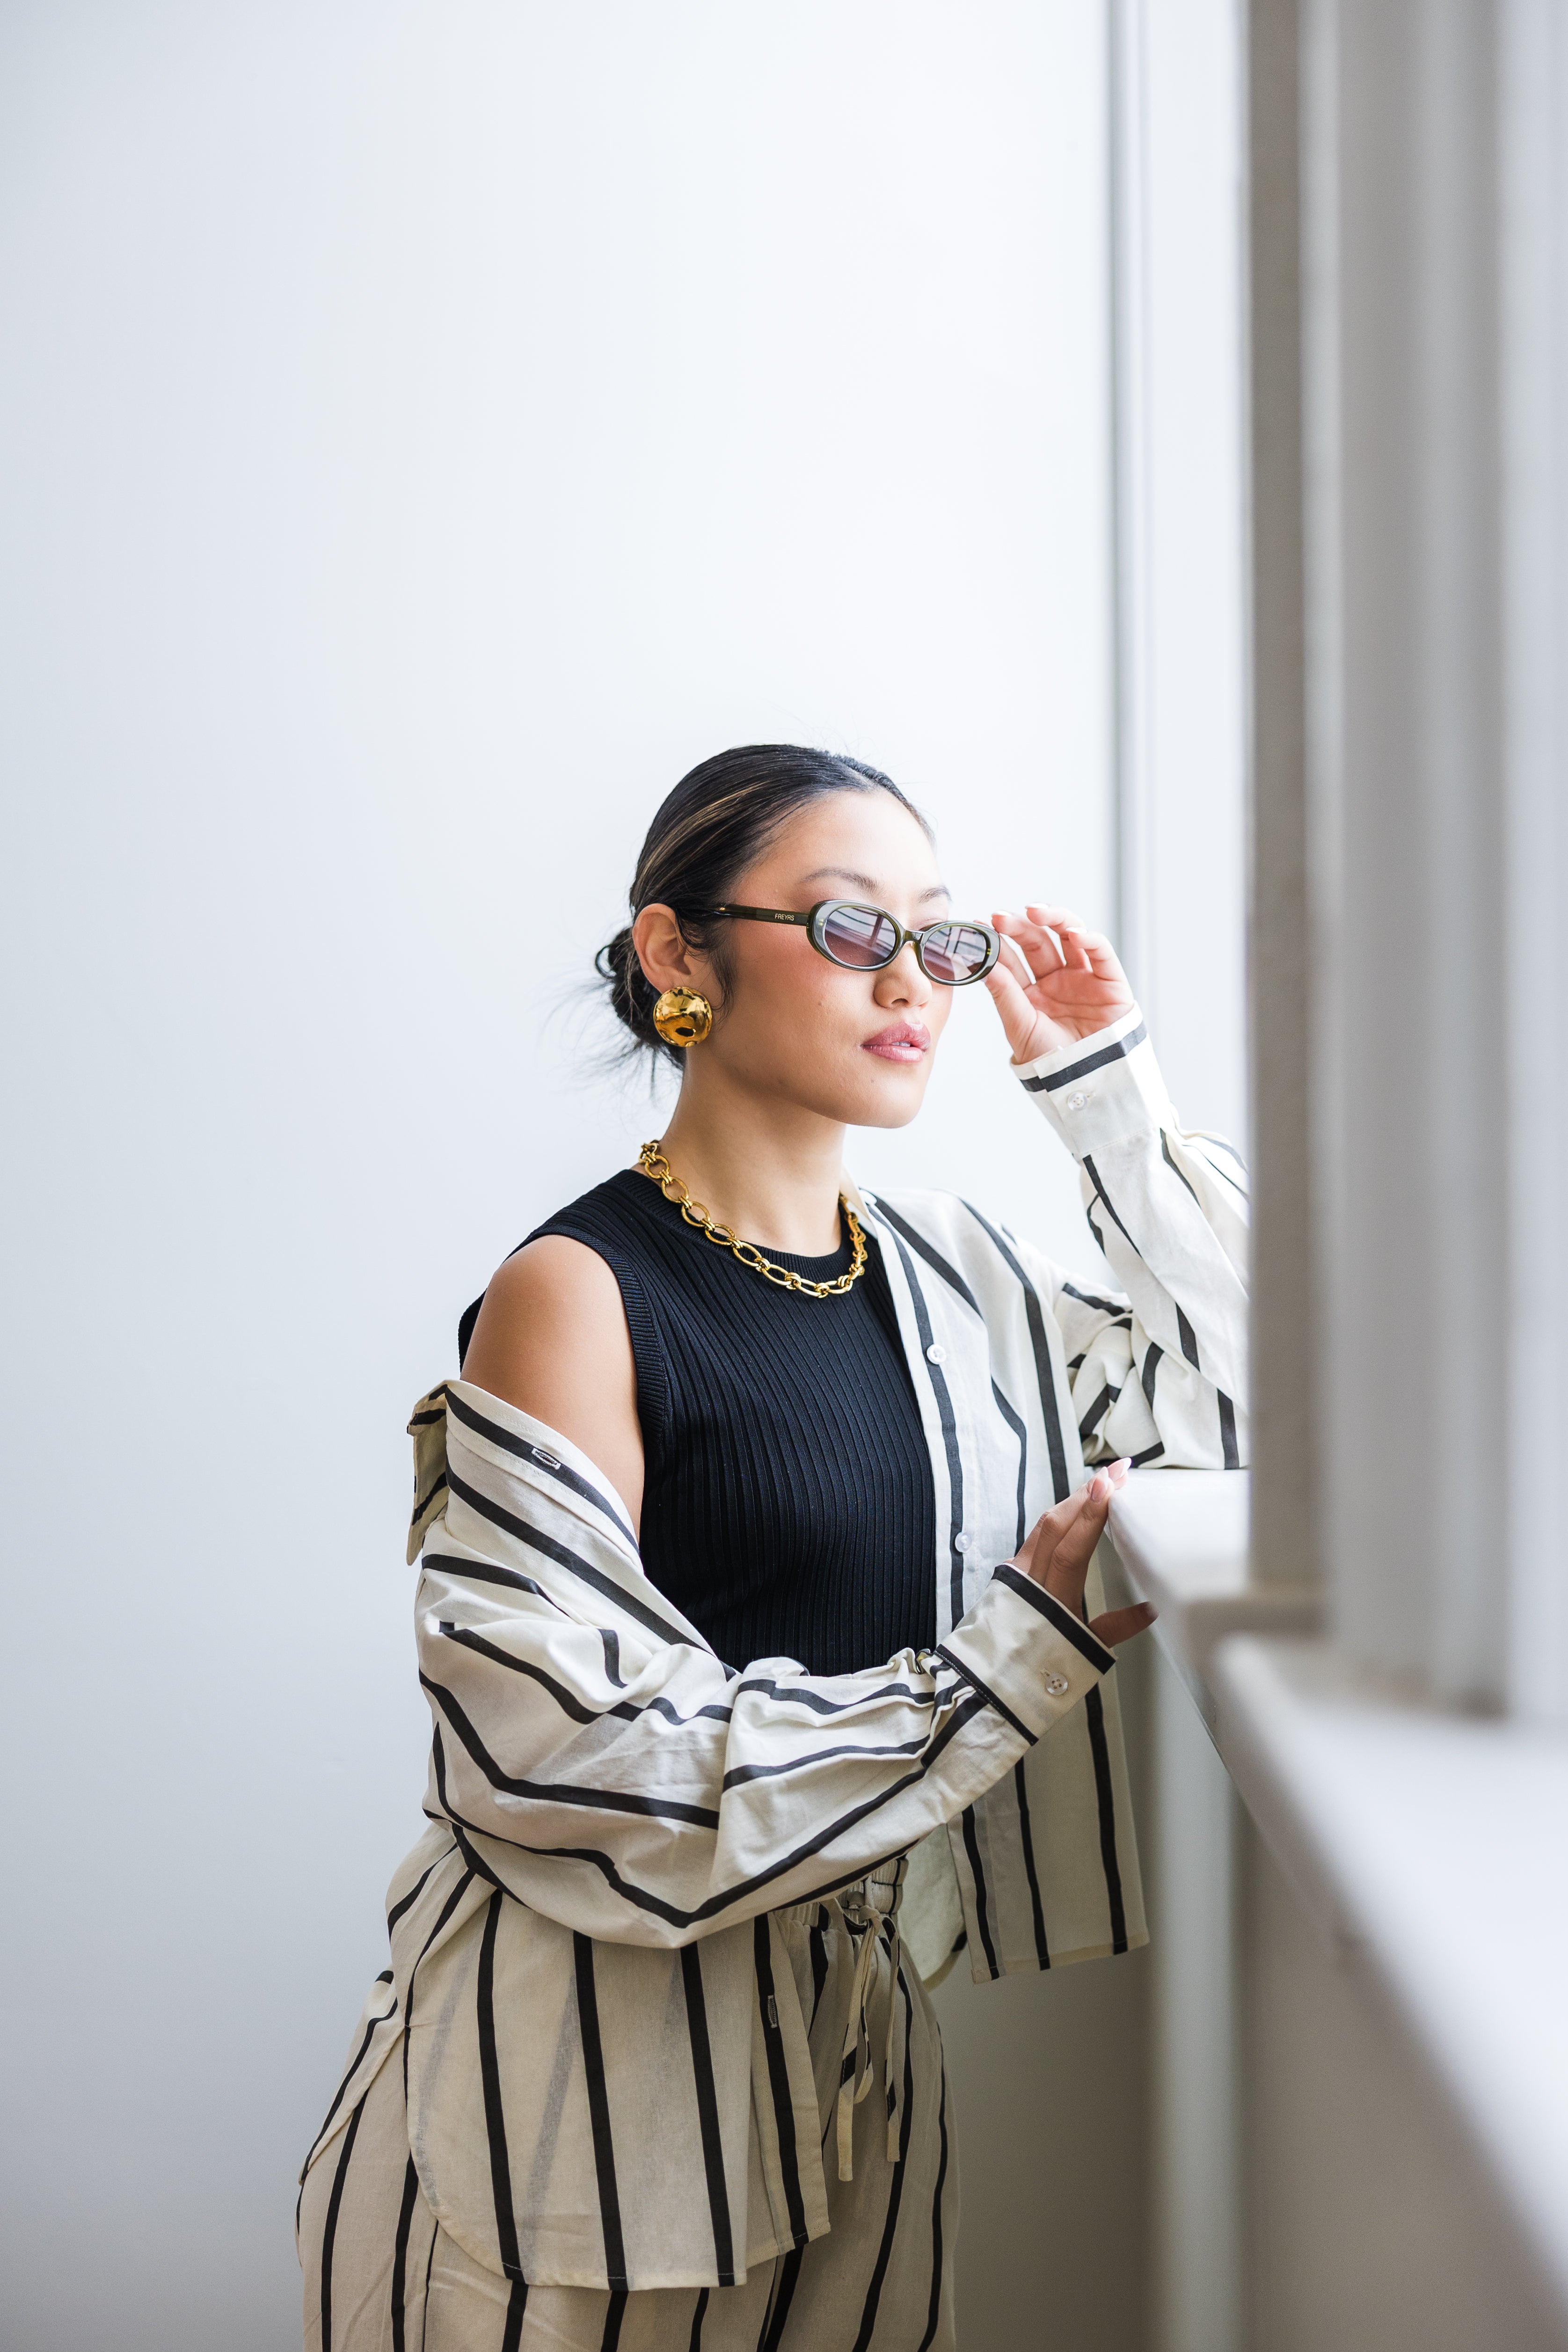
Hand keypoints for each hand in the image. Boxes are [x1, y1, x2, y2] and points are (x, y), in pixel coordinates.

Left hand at [983, 904, 1134, 1064]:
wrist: (1088, 1084)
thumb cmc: (1052, 1062)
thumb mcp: (1021, 1028)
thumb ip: (1005, 995)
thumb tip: (984, 963)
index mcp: (1030, 991)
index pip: (1012, 958)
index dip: (997, 941)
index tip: (979, 925)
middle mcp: (1056, 979)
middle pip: (1038, 941)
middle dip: (1020, 925)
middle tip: (1001, 917)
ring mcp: (1083, 977)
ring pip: (1069, 936)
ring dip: (1053, 918)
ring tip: (1035, 911)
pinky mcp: (1110, 980)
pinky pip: (1101, 952)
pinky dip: (1089, 938)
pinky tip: (1073, 932)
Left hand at [1013, 1461, 1154, 1649]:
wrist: (994, 1679)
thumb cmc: (1040, 1665)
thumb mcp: (1084, 1650)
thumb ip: (1117, 1628)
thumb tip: (1150, 1610)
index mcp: (1051, 1600)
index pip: (1070, 1548)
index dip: (1090, 1514)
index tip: (1108, 1485)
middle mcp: (1030, 1579)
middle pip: (1056, 1525)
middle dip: (1087, 1494)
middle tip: (1116, 1471)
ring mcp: (1018, 1572)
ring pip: (1044, 1525)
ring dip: (1074, 1500)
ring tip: (1102, 1481)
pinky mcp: (1012, 1570)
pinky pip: (1036, 1534)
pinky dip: (1059, 1515)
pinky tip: (1074, 1506)